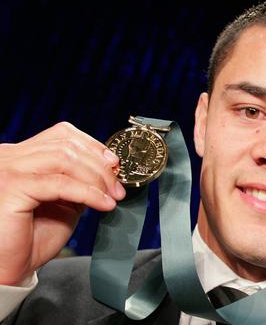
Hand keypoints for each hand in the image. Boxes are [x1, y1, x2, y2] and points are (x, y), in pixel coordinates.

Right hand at [0, 122, 125, 284]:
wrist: (9, 268)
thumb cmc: (32, 238)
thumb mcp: (64, 201)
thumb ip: (80, 181)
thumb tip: (109, 169)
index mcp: (20, 156)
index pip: (62, 135)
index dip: (94, 147)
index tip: (114, 165)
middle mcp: (10, 157)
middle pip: (66, 145)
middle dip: (100, 165)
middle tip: (118, 187)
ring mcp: (7, 170)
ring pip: (65, 159)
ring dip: (97, 178)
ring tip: (112, 196)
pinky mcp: (11, 188)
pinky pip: (60, 184)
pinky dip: (88, 193)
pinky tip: (103, 204)